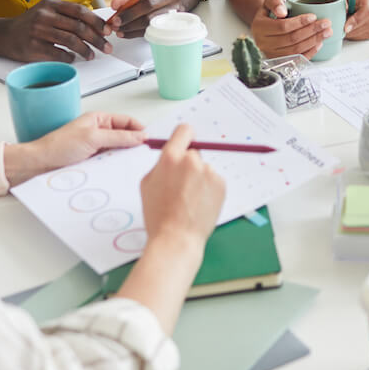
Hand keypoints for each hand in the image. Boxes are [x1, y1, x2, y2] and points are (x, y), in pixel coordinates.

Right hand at [0, 0, 110, 61]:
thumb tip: (96, 24)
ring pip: (70, 40)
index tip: (108, 31)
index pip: (80, 11)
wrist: (2, 34)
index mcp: (51, 4)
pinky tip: (73, 58)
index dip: (97, 22)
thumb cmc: (30, 24)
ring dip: (85, 50)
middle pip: (78, 27)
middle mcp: (44, 15)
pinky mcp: (32, 46)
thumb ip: (67, 15)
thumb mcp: (47, 12)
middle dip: (96, 39)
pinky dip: (69, 57)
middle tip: (106, 47)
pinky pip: (57, 53)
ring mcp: (37, 30)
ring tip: (91, 55)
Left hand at [10, 111, 145, 184]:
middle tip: (143, 154)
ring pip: (118, 151)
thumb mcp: (93, 138)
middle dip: (133, 145)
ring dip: (123, 157)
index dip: (140, 129)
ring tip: (129, 163)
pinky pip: (110, 162)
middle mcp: (99, 132)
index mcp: (99, 119)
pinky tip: (117, 171)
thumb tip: (140, 136)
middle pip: (125, 137)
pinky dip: (114, 166)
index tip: (150, 140)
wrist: (39, 165)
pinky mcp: (93, 161)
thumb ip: (119, 137)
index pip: (128, 121)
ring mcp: (96, 147)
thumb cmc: (58, 146)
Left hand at [108, 0, 184, 37]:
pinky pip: (150, 32)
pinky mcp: (169, 26)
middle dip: (130, 14)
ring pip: (150, 21)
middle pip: (150, 5)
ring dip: (129, 26)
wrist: (167, 5)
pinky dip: (133, 33)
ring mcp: (174, 12)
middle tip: (115, 20)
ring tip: (116, 27)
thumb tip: (115, 5)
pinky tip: (123, 32)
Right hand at [139, 123, 225, 252]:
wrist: (177, 238)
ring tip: (189, 200)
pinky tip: (199, 204)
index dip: (184, 136)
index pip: (184, 131)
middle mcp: (192, 161)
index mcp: (170, 158)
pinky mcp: (221, 184)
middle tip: (181, 186)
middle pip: (193, 153)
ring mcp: (209, 172)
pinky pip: (214, 181)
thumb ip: (161, 164)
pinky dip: (209, 190)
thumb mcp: (148, 184)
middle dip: (188, 165)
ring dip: (199, 179)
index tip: (185, 141)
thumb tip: (172, 154)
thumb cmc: (158, 215)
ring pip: (204, 170)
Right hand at [250, 0, 330, 58]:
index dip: (300, 22)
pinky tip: (319, 43)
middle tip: (326, 23)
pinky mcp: (280, 62)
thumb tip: (282, 11)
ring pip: (296, 50)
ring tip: (327, 32)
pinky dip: (310, 52)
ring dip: (314, 41)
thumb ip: (274, 2)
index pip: (283, 27)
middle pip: (292, 39)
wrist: (265, 26)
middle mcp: (263, 43)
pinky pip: (297, 59)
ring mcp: (271, 55)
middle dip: (312, 31)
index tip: (313, 16)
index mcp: (259, 27)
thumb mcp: (269, 1)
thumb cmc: (270, 13)